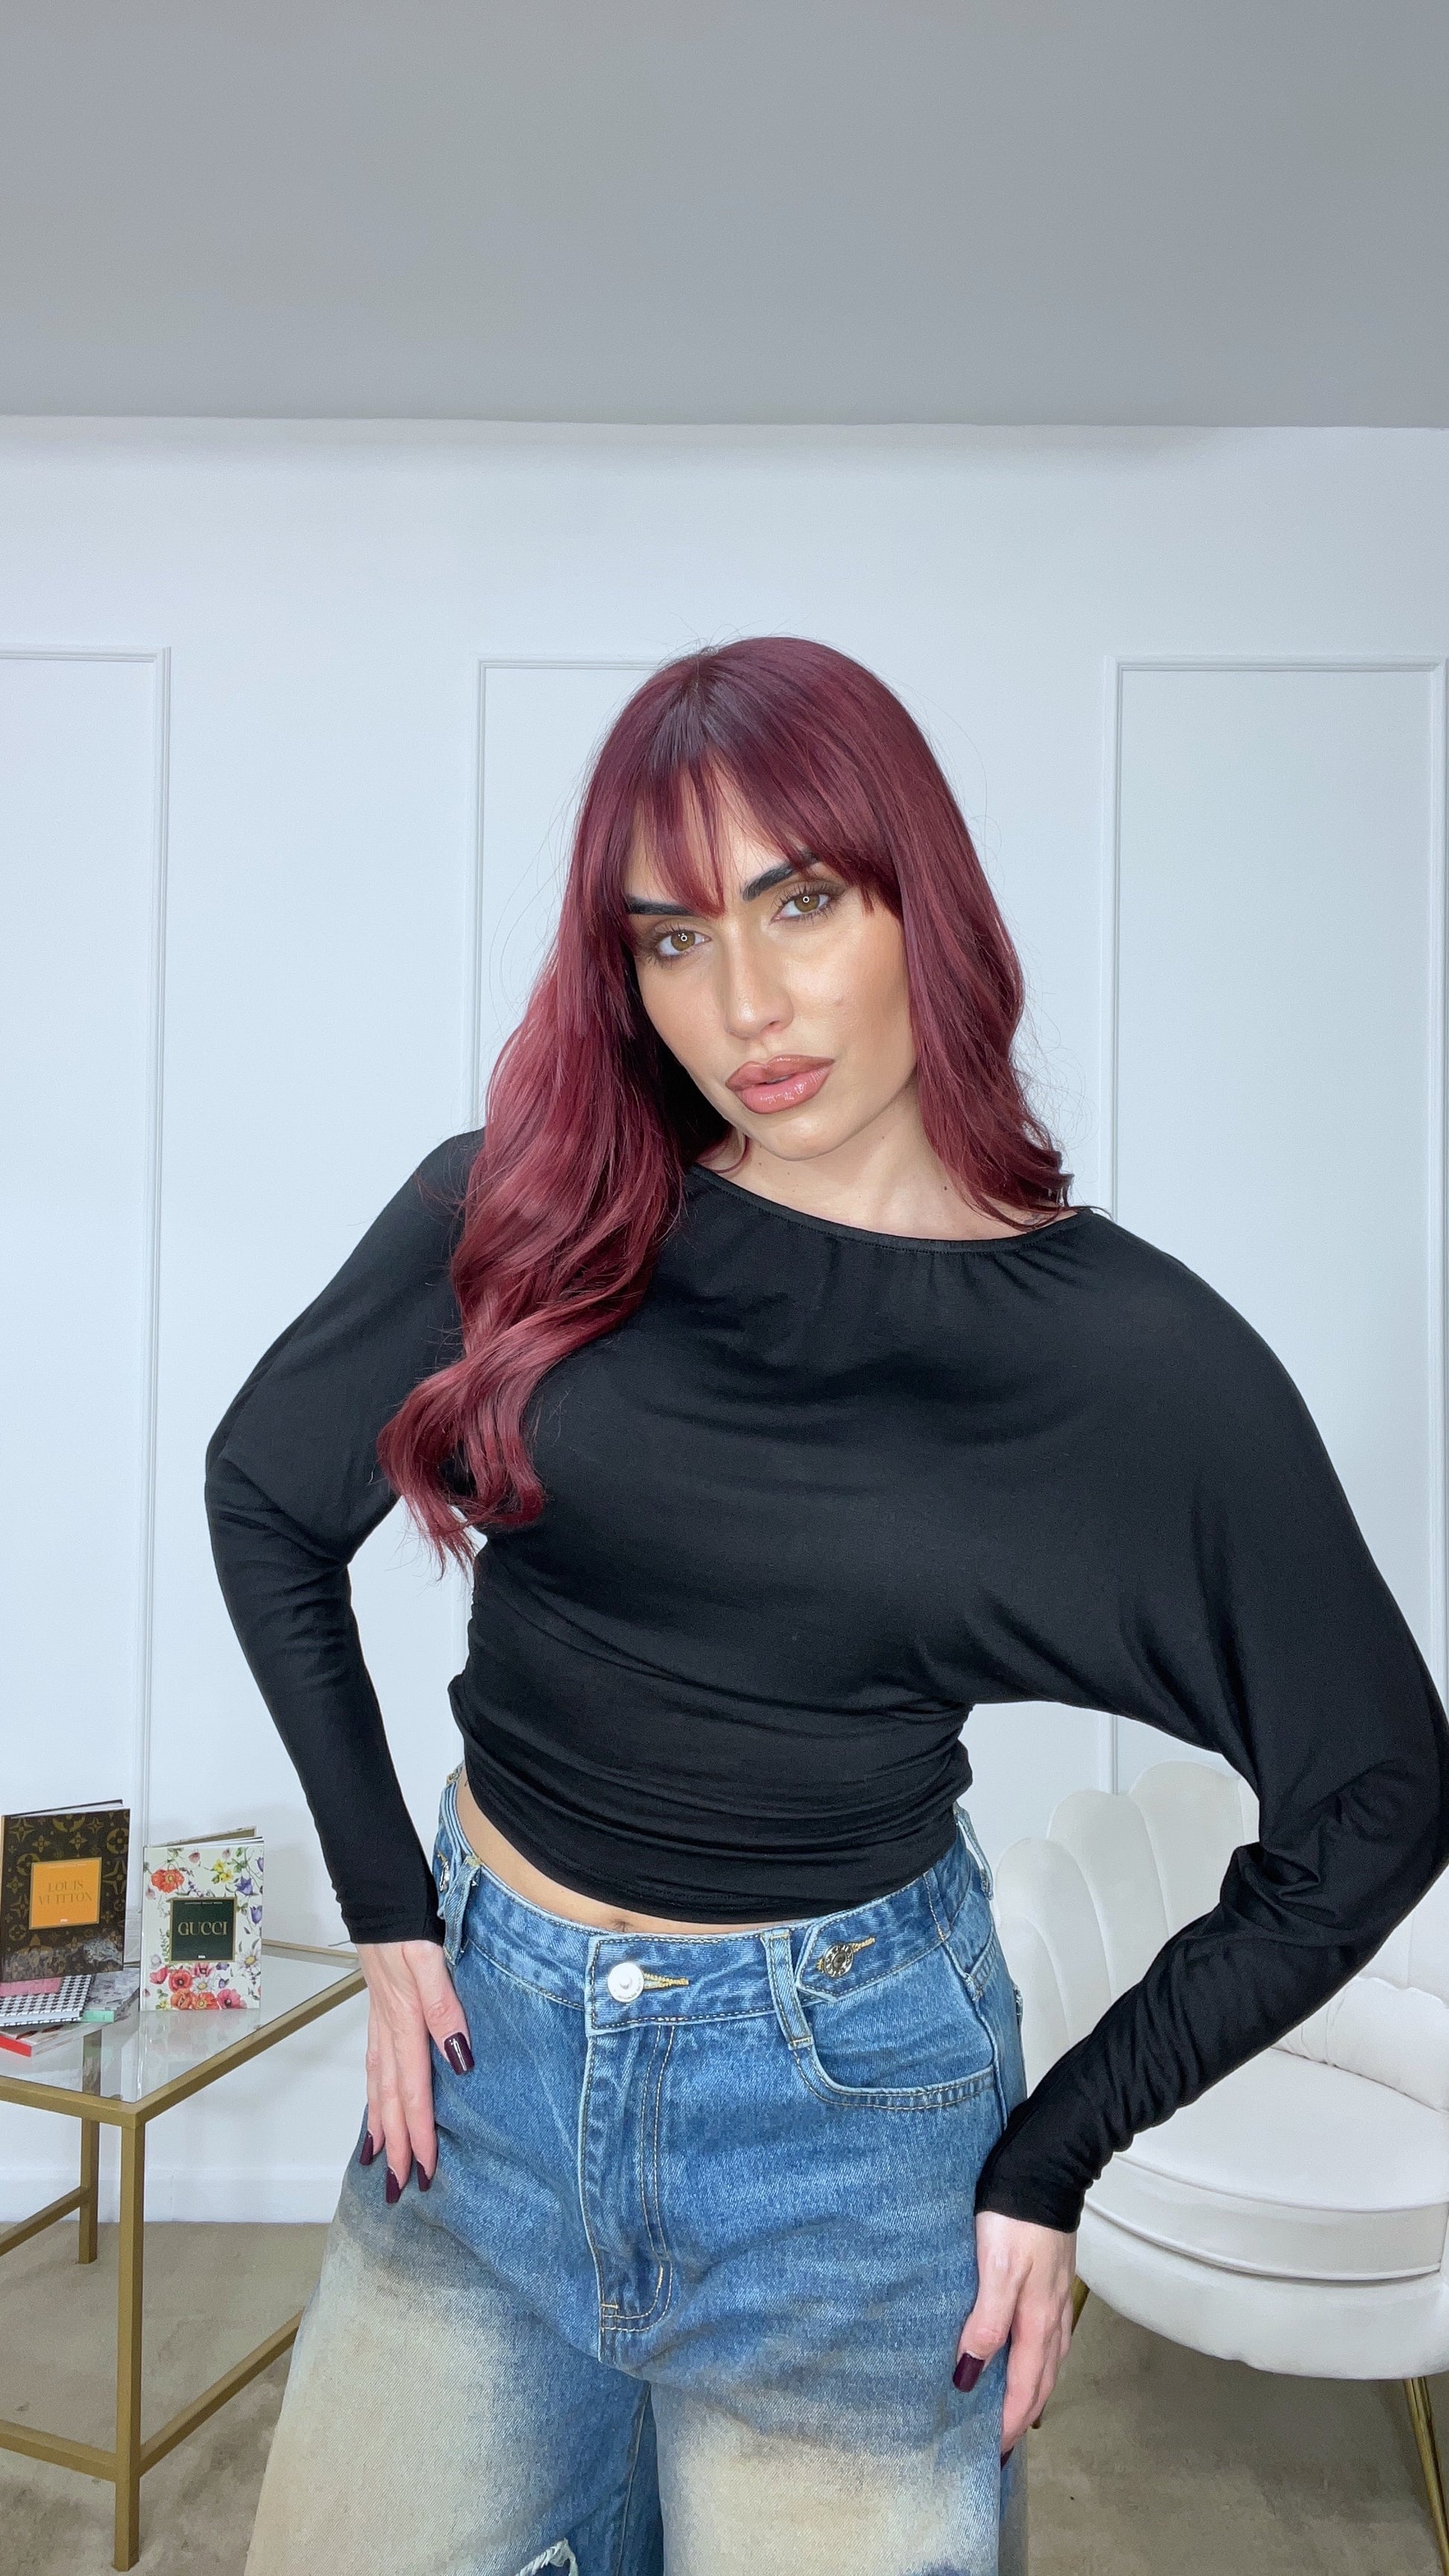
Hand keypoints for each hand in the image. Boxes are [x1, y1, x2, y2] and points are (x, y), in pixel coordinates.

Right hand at [355, 1938, 471, 2195]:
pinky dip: (375, 2091)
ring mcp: (381, 2018)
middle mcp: (389, 2026)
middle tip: (400, 2188)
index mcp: (405, 2021)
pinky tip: (378, 2101)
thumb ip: (443, 2007)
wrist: (379, 1891)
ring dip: (381, 2124)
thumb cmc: (407, 1920)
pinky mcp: (381, 2007)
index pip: (414, 2090)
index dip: (419, 2134)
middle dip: (396, 2144)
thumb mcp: (430, 1958)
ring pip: (379, 2083)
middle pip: (391, 2097)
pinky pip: (375, 2062)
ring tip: (380, 2159)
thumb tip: (458, 2059)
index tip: (424, 2172)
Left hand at [954, 2211, 1076, 2454]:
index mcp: (1038, 2321)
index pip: (1025, 2387)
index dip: (1010, 2421)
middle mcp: (1053, 2317)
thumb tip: (971, 2374)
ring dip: (1035, 2390)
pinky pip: (1050, 2335)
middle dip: (1025, 2415)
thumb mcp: (996, 2270)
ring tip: (1020, 2410)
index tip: (994, 2451)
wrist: (1047, 2168)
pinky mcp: (1053, 2279)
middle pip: (1042, 2381)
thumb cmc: (1016, 2216)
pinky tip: (1032, 2352)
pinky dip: (1041, 2359)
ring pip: (1049, 2359)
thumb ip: (986, 2323)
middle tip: (1005, 2444)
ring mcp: (1056, 2297)